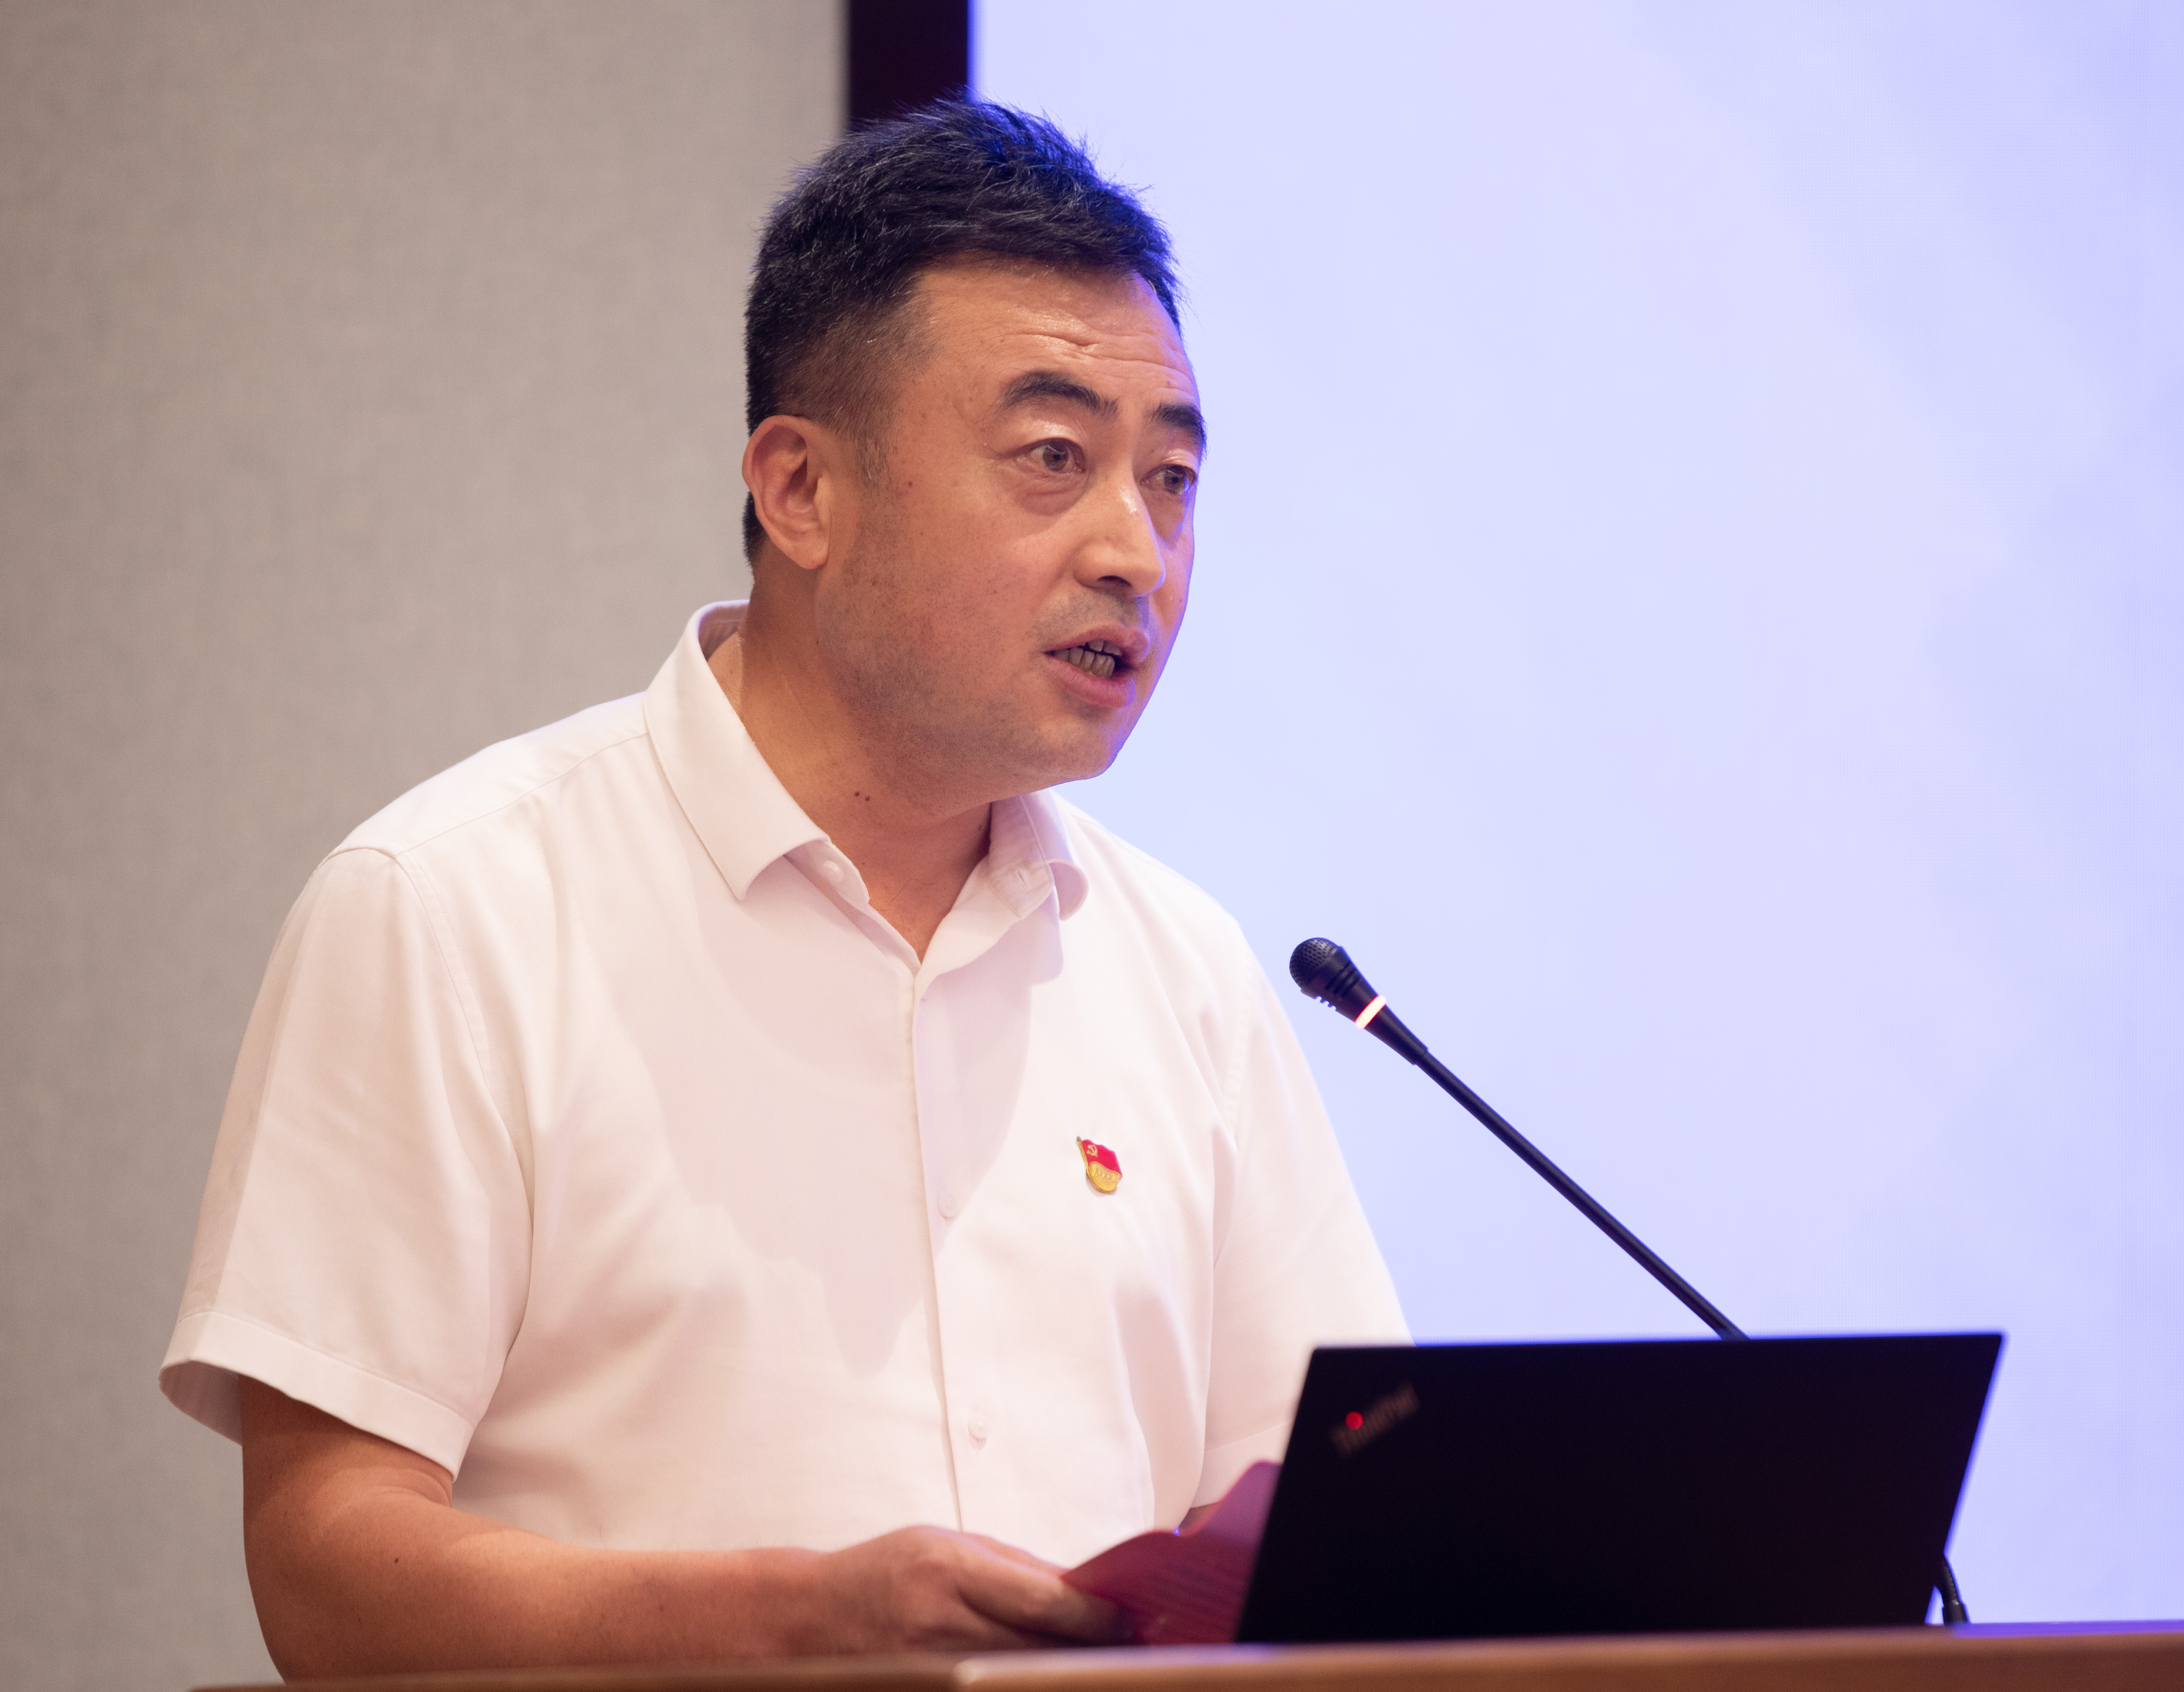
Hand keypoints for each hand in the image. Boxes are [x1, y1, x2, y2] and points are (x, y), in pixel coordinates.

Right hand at [795, 1525, 1129, 1652]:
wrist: (808, 1620)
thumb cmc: (885, 1572)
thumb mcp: (947, 1545)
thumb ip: (1016, 1568)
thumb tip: (1085, 1589)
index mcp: (949, 1572)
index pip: (1045, 1602)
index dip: (1096, 1615)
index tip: (1128, 1617)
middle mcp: (942, 1625)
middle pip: (1041, 1647)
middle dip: (1089, 1647)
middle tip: (1128, 1644)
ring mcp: (933, 1670)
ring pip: (1023, 1676)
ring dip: (1061, 1669)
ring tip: (1092, 1660)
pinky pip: (992, 1691)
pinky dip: (1022, 1681)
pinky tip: (1042, 1674)